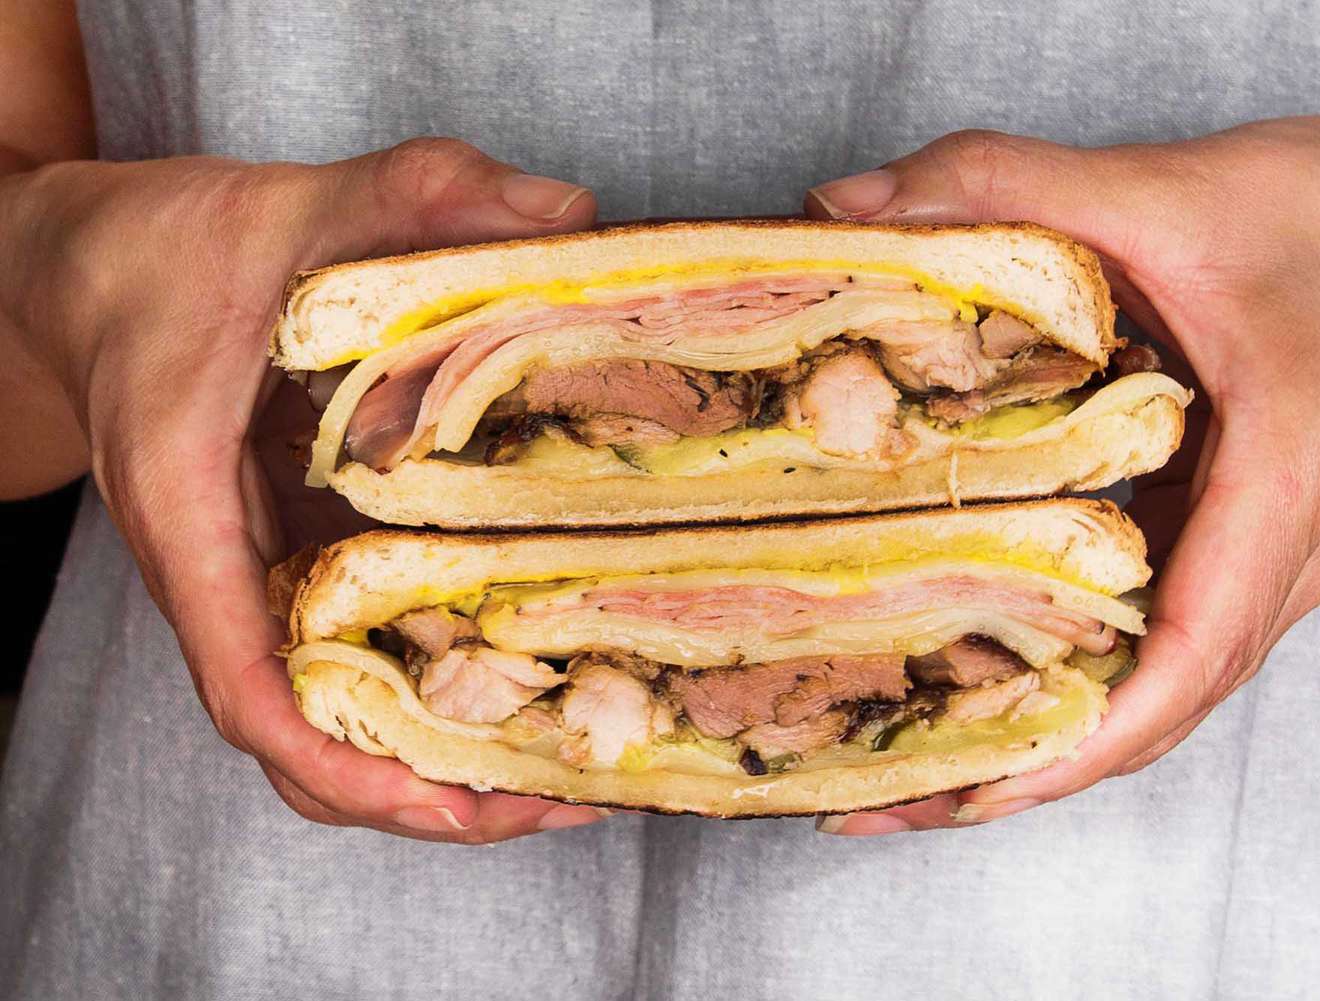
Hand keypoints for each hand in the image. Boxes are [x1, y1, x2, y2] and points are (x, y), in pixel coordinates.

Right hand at [0, 138, 611, 840]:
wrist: (90, 265)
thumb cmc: (162, 252)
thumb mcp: (289, 203)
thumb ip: (417, 190)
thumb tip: (568, 213)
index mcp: (187, 510)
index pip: (242, 678)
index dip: (336, 757)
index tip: (435, 801)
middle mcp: (219, 572)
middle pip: (302, 736)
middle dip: (418, 790)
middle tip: (549, 803)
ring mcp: (255, 577)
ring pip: (327, 714)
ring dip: (429, 763)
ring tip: (552, 784)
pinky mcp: (289, 560)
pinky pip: (346, 661)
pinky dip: (421, 697)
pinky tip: (515, 693)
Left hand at [804, 106, 1319, 833]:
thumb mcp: (1168, 185)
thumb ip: (1005, 182)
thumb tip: (848, 209)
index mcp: (1296, 460)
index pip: (1206, 633)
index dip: (1101, 727)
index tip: (991, 781)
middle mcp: (1305, 538)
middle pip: (1177, 690)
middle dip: (1043, 760)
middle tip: (894, 794)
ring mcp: (1290, 556)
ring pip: (1176, 678)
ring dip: (1057, 733)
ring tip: (914, 766)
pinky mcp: (1259, 548)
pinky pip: (1174, 634)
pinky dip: (1086, 671)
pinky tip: (984, 674)